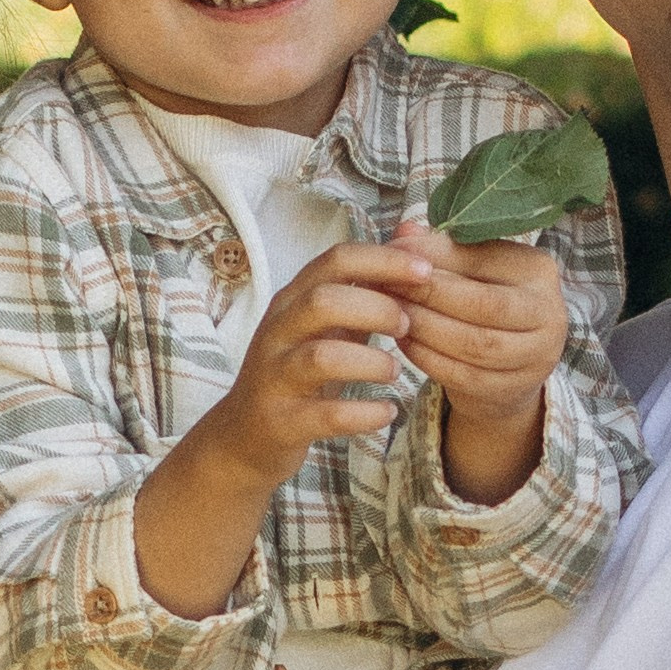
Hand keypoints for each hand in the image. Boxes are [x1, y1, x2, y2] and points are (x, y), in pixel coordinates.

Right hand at [206, 239, 437, 492]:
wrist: (245, 437)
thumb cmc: (298, 372)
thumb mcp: (327, 324)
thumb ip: (366, 284)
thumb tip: (411, 232)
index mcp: (292, 301)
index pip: (335, 261)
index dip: (383, 260)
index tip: (425, 271)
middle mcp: (278, 332)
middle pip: (324, 301)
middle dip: (376, 309)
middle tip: (407, 325)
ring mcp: (275, 377)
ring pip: (322, 357)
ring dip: (371, 362)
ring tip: (394, 372)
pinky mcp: (281, 421)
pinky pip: (326, 415)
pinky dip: (365, 414)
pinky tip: (387, 412)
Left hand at [393, 218, 567, 505]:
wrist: (509, 366)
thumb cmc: (485, 303)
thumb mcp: (471, 271)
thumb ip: (442, 250)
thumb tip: (403, 231)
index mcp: (539, 270)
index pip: (482, 259)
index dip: (433, 257)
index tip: (392, 252)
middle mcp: (548, 312)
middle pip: (482, 304)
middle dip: (428, 294)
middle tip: (385, 285)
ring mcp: (536, 356)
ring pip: (473, 343)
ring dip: (424, 328)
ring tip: (389, 313)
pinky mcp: (513, 388)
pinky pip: (463, 375)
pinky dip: (427, 358)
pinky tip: (403, 342)